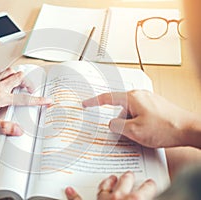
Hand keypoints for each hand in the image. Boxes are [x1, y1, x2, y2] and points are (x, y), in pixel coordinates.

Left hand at [0, 68, 50, 134]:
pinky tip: (2, 78)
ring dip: (17, 75)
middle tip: (31, 90)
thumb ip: (5, 127)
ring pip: (9, 71)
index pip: (25, 98)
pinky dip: (4, 73)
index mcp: (1, 97)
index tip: (47, 100)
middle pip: (19, 77)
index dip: (38, 100)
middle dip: (28, 83)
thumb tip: (18, 130)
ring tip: (20, 81)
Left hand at [65, 171, 155, 199]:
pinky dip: (73, 196)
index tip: (150, 183)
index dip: (149, 185)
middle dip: (128, 178)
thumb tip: (154, 199)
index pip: (146, 189)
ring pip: (105, 187)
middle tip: (129, 174)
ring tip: (111, 177)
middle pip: (124, 183)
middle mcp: (118, 199)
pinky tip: (69, 191)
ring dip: (108, 181)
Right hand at [82, 90, 197, 147]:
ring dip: (131, 124)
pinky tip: (148, 131)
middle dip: (121, 121)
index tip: (86, 103)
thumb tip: (111, 123)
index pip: (107, 98)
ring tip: (143, 134)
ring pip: (130, 113)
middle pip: (120, 108)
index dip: (94, 102)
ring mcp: (148, 100)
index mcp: (132, 98)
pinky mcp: (155, 106)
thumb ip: (117, 126)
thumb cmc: (166, 128)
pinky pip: (140, 114)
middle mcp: (140, 95)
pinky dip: (139, 123)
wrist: (189, 129)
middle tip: (126, 133)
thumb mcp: (134, 131)